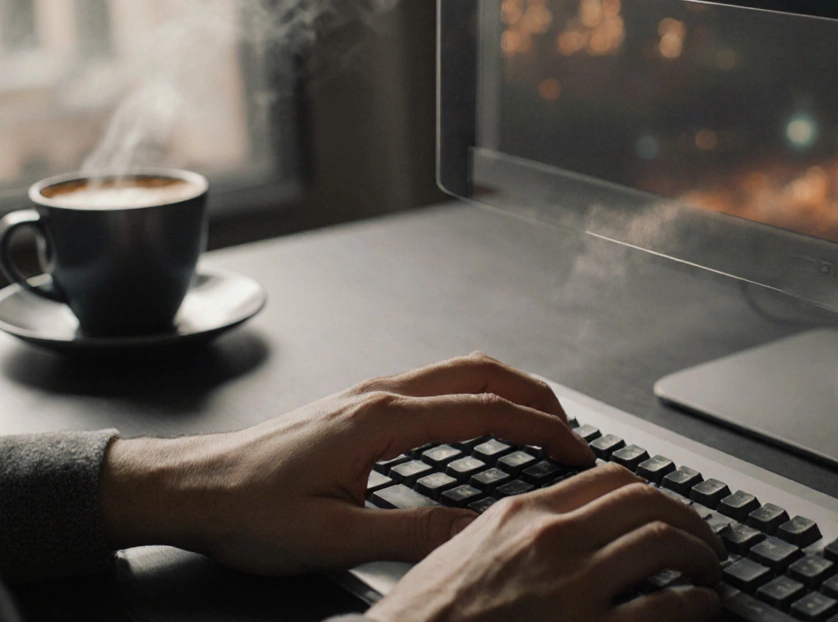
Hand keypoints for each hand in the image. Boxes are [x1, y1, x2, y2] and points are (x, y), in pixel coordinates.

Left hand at [99, 352, 595, 574]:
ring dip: (509, 389)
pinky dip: (479, 393)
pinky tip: (484, 421)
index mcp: (380, 420)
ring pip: (459, 370)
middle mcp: (379, 394)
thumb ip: (414, 533)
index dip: (539, 429)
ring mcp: (369, 393)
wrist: (190, 489)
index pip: (483, 411)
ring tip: (542, 423)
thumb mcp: (334, 539)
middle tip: (573, 432)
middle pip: (481, 373)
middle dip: (537, 397)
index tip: (575, 450)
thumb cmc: (247, 512)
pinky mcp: (360, 404)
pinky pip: (437, 383)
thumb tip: (480, 527)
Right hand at [367, 464, 725, 621]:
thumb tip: (566, 530)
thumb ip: (518, 534)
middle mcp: (552, 541)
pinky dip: (696, 602)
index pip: (609, 478)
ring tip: (707, 570)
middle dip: (688, 519)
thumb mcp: (466, 555)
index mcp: (522, 516)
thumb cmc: (426, 620)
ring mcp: (573, 588)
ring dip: (700, 555)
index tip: (664, 507)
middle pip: (648, 502)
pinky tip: (700, 606)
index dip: (651, 491)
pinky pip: (667, 607)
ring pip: (665, 542)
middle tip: (703, 540)